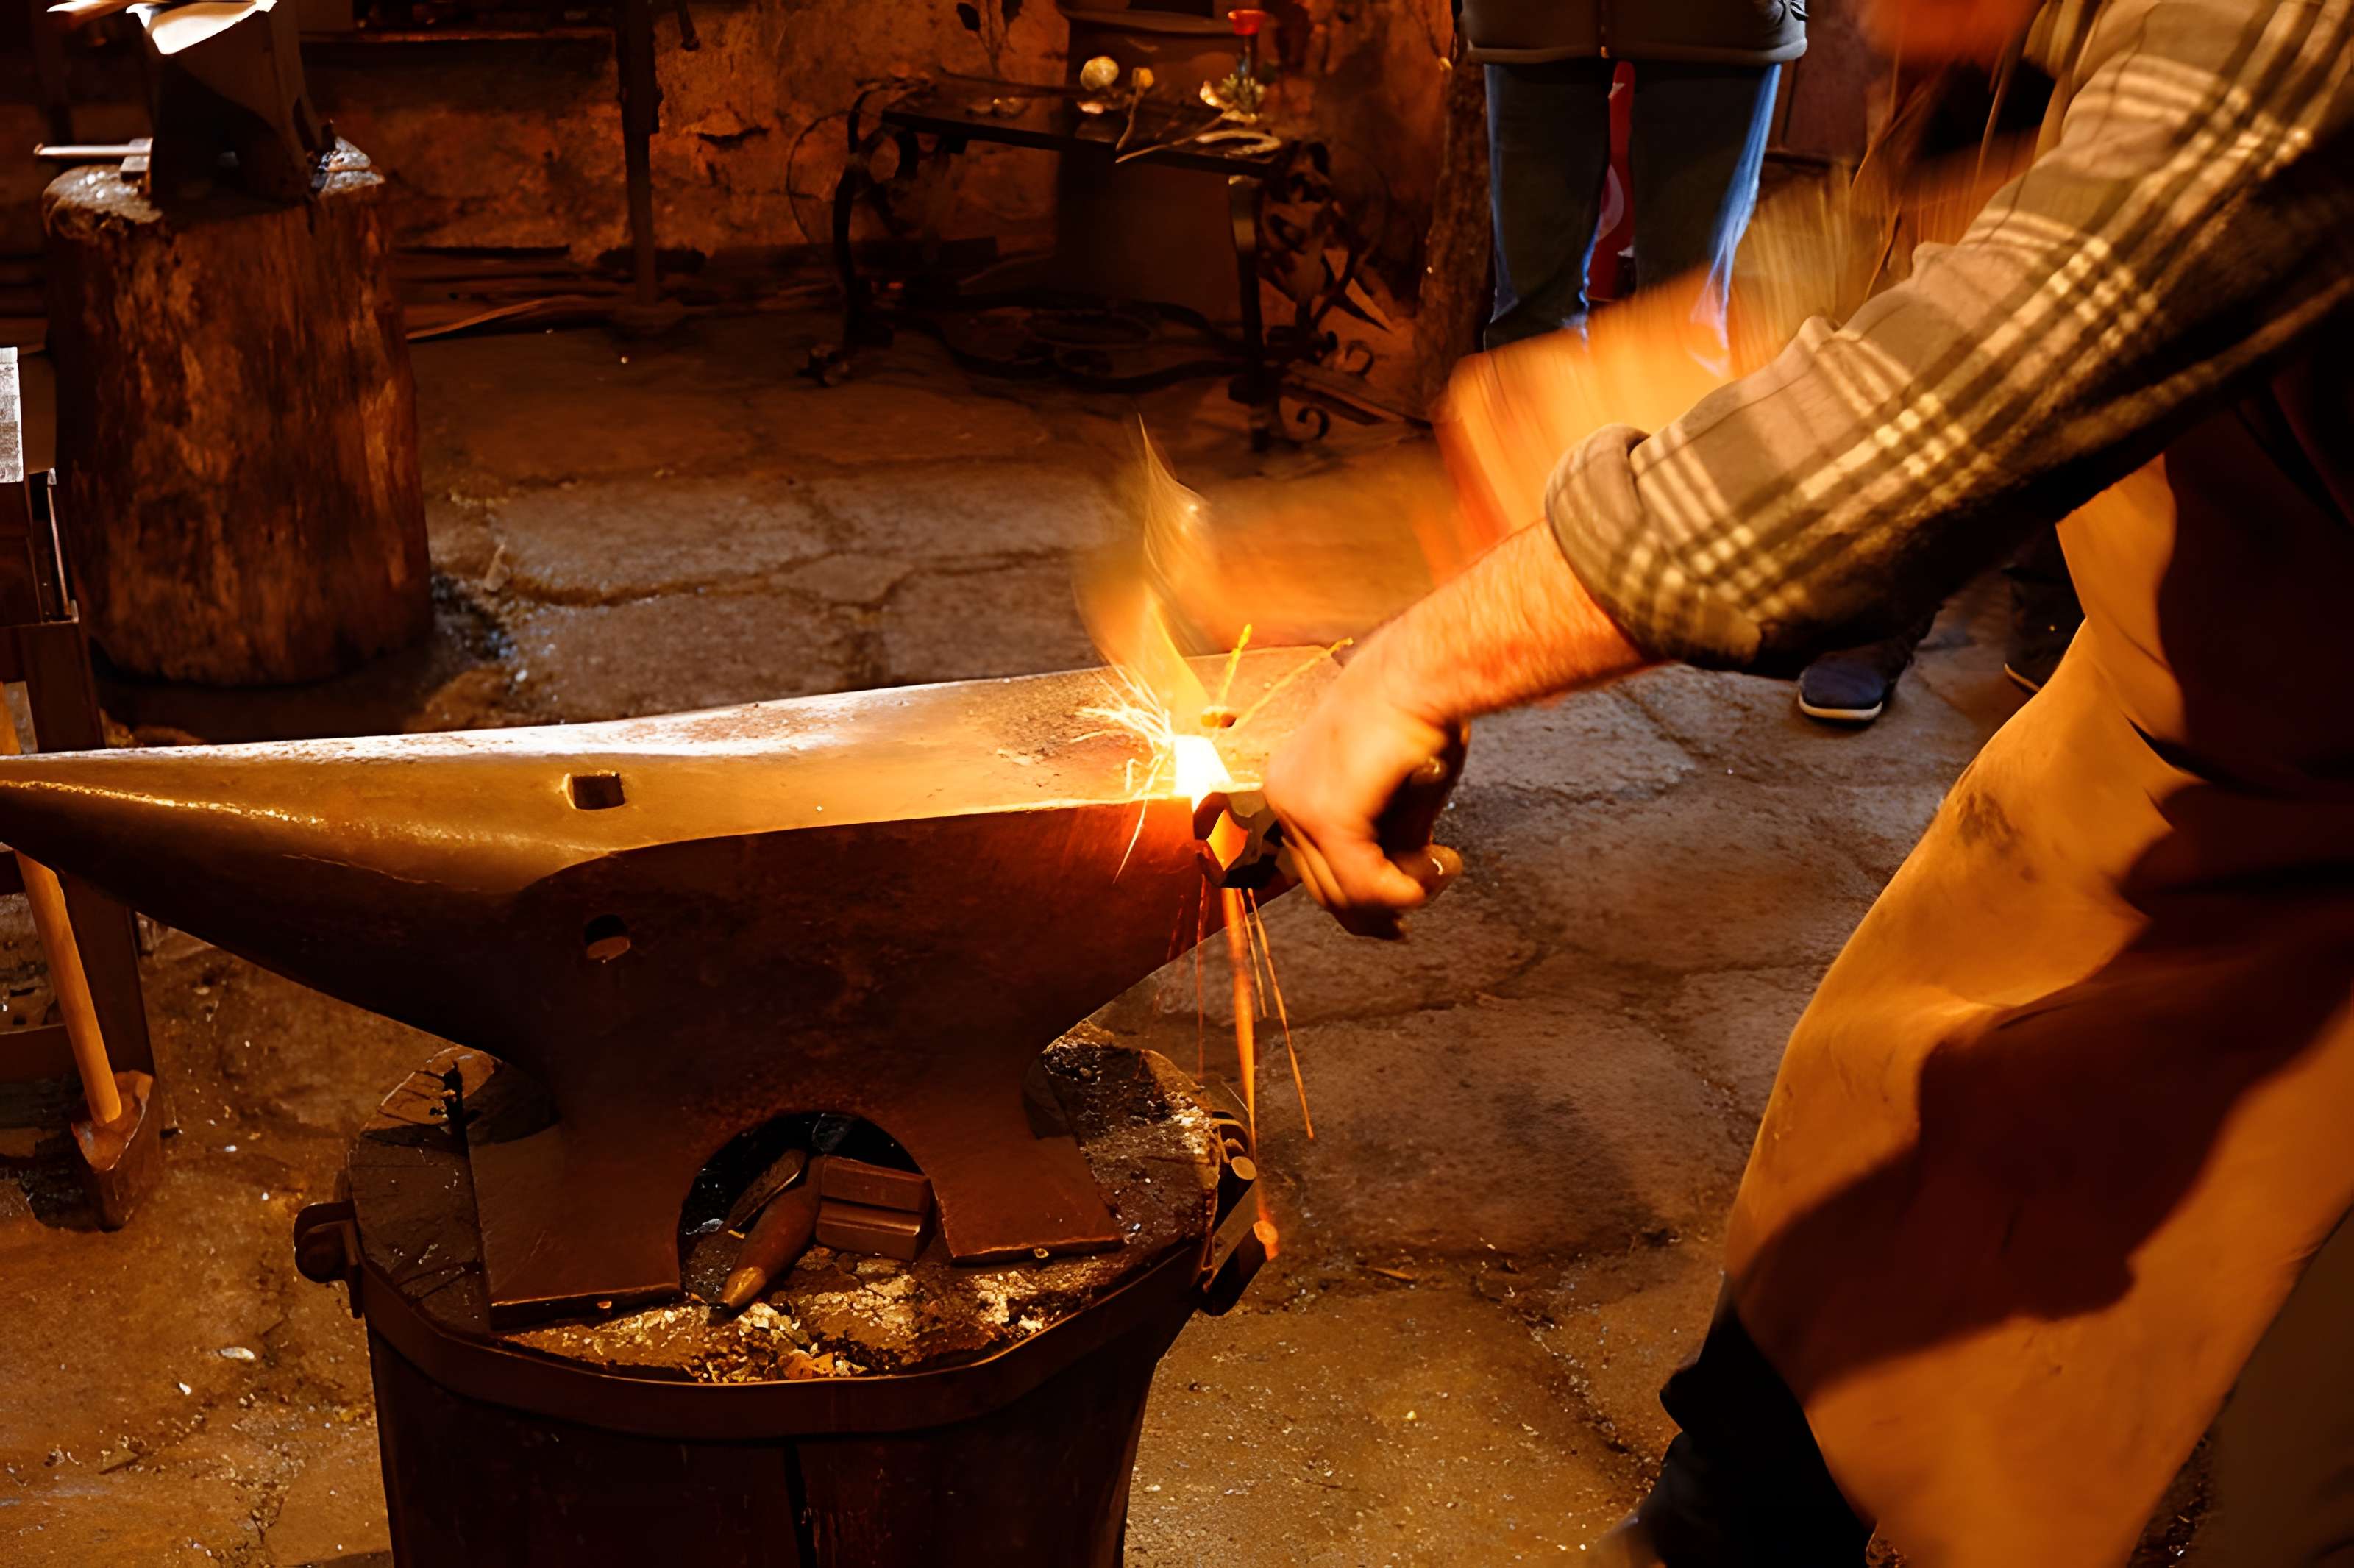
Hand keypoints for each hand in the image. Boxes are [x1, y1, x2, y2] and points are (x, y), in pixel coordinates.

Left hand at [1264, 656, 1463, 939]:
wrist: (1425, 671)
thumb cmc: (1419, 712)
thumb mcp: (1399, 793)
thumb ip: (1388, 839)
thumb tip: (1398, 884)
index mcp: (1291, 785)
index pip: (1314, 865)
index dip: (1358, 899)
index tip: (1397, 913)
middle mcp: (1282, 796)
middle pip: (1323, 887)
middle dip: (1377, 908)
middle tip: (1420, 905)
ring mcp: (1298, 807)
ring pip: (1344, 893)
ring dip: (1400, 894)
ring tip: (1441, 868)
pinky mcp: (1328, 816)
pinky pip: (1365, 884)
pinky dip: (1405, 890)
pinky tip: (1436, 870)